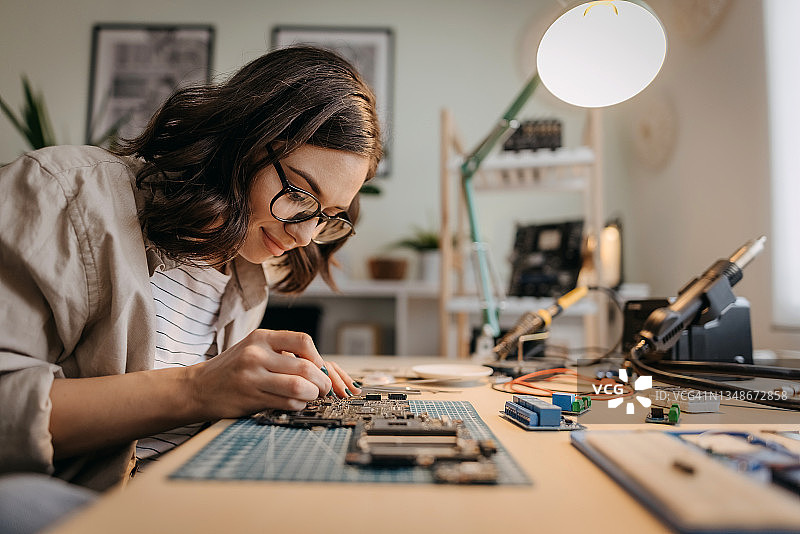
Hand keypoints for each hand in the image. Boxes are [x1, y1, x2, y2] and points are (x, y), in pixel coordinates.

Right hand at [185, 329, 360, 418]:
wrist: (198, 387)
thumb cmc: (232, 368)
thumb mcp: (254, 349)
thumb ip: (283, 353)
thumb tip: (321, 367)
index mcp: (261, 337)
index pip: (303, 341)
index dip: (319, 357)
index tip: (321, 368)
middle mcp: (256, 354)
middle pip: (305, 367)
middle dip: (321, 381)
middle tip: (323, 388)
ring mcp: (252, 377)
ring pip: (299, 387)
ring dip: (312, 395)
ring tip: (312, 396)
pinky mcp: (251, 398)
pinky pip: (286, 403)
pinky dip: (298, 405)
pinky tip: (296, 404)